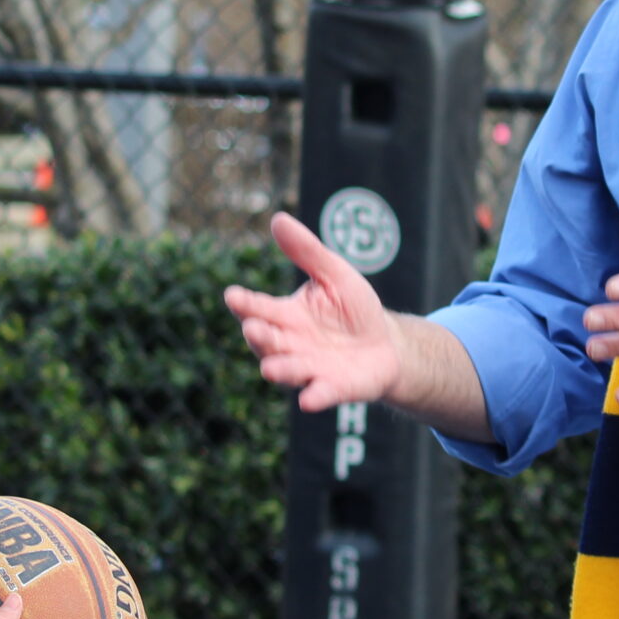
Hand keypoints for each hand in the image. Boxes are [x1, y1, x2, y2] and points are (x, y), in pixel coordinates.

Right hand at [223, 211, 402, 412]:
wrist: (386, 345)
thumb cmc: (353, 308)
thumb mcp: (334, 274)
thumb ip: (307, 251)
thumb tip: (278, 219)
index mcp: (286, 315)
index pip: (259, 308)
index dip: (245, 303)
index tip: (232, 295)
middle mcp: (290, 344)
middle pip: (267, 342)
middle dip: (258, 336)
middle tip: (253, 328)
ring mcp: (309, 369)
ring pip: (288, 370)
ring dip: (279, 369)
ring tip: (270, 369)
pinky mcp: (332, 389)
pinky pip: (320, 394)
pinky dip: (315, 397)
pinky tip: (309, 400)